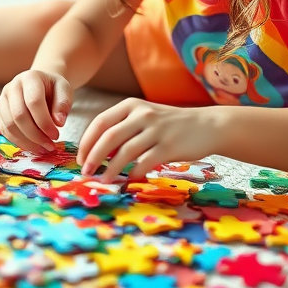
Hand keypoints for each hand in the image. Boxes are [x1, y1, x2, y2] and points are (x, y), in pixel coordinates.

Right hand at [0, 69, 72, 152]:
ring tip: (43, 148)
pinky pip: (4, 131)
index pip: (33, 102)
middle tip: (50, 145)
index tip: (56, 135)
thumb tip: (59, 122)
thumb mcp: (64, 90)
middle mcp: (12, 87)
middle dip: (35, 135)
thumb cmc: (53, 89)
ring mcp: (2, 99)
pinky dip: (19, 142)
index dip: (44, 122)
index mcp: (30, 78)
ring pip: (9, 126)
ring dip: (27, 141)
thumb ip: (63, 104)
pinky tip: (33, 146)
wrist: (40, 85)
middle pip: (19, 116)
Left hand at [76, 98, 218, 181]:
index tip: (80, 158)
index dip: (87, 142)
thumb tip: (97, 153)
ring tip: (103, 180)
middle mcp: (142, 115)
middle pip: (109, 137)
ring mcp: (156, 130)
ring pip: (125, 152)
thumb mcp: (144, 118)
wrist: (207, 125)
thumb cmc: (171, 124)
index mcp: (131, 106)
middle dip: (93, 157)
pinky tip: (129, 181)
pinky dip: (134, 174)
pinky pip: (145, 162)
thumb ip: (122, 129)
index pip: (100, 122)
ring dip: (111, 169)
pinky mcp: (169, 146)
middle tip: (85, 172)